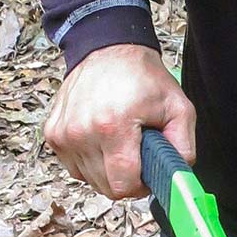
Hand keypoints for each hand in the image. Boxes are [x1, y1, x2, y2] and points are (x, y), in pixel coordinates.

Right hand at [44, 44, 195, 198]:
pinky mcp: (53, 134)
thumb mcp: (179, 110)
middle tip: (136, 155)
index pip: (123, 186)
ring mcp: (63, 134)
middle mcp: (81, 132)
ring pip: (90, 180)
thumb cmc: (144, 79)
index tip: (148, 173)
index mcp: (112, 127)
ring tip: (120, 144)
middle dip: (126, 179)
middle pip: (107, 187)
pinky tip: (102, 142)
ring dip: (108, 171)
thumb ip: (183, 150)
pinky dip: (91, 162)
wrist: (108, 50)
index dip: (141, 187)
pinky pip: (75, 168)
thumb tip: (178, 182)